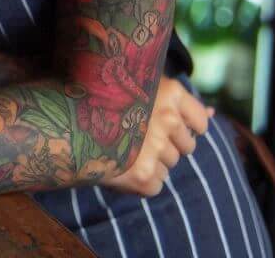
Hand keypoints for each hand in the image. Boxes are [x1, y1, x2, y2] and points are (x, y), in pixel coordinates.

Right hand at [101, 75, 211, 197]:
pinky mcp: (144, 177)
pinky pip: (158, 185)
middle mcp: (167, 120)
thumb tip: (215, 113)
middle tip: (137, 138)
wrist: (60, 123)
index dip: (185, 128)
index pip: (201, 123)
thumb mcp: (140, 88)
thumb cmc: (100, 100)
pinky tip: (121, 166)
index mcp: (170, 94)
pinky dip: (142, 181)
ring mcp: (156, 149)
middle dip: (167, 146)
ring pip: (171, 166)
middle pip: (186, 147)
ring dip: (153, 163)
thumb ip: (177, 102)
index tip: (166, 127)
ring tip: (124, 150)